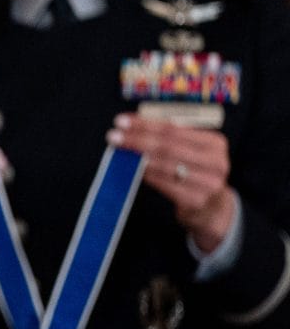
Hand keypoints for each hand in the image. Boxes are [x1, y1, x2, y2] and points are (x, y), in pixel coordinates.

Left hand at [107, 113, 236, 249]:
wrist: (211, 207)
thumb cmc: (195, 172)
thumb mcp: (191, 151)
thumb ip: (168, 137)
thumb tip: (133, 125)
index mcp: (215, 143)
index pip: (174, 129)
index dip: (146, 124)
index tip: (122, 121)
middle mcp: (216, 162)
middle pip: (169, 146)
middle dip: (138, 139)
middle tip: (113, 136)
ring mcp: (207, 183)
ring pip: (166, 165)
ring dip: (139, 157)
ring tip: (119, 150)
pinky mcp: (195, 200)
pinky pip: (164, 184)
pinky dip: (146, 174)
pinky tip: (133, 168)